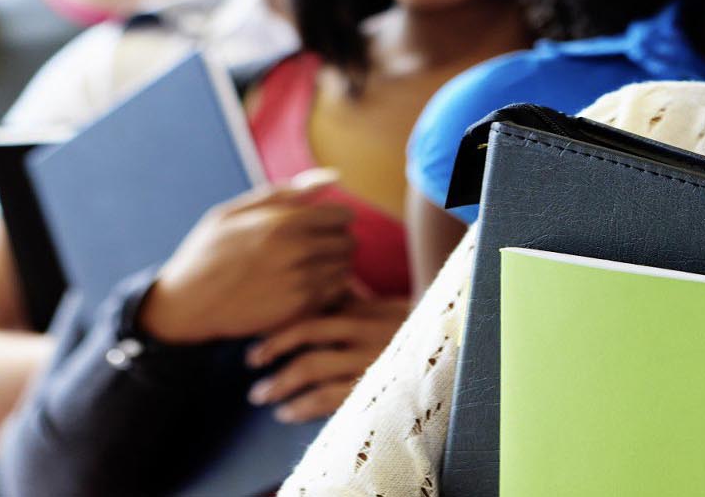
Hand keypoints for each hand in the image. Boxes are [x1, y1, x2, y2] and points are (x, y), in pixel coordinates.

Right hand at [137, 182, 355, 344]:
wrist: (185, 304)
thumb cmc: (208, 252)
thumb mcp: (235, 213)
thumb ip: (286, 193)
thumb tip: (333, 176)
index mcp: (282, 222)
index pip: (343, 215)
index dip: (336, 219)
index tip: (322, 226)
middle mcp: (296, 252)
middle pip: (349, 242)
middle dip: (338, 243)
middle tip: (317, 249)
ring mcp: (300, 283)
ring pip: (345, 270)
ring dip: (334, 268)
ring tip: (310, 268)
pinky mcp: (298, 310)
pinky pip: (335, 295)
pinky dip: (328, 291)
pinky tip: (305, 287)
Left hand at [242, 296, 408, 422]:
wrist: (454, 349)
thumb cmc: (409, 330)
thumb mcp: (381, 309)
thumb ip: (349, 302)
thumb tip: (314, 291)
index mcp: (363, 309)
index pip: (310, 312)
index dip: (279, 329)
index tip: (255, 346)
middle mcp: (364, 330)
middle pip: (306, 335)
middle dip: (271, 352)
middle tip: (251, 365)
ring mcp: (370, 358)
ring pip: (312, 368)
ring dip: (279, 384)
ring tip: (261, 396)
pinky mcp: (376, 387)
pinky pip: (330, 399)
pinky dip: (302, 407)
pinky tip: (287, 413)